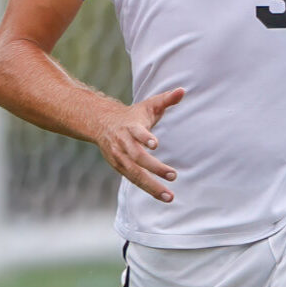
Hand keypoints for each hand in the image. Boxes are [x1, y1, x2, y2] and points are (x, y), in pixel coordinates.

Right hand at [95, 87, 184, 201]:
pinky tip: (163, 196)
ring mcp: (120, 157)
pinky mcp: (119, 167)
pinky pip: (134, 180)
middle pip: (137, 157)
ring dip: (152, 186)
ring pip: (135, 174)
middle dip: (155, 167)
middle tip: (173, 175)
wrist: (102, 124)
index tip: (155, 144)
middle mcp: (123, 143)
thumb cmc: (133, 116)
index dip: (144, 137)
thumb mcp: (149, 105)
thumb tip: (183, 90)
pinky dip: (148, 189)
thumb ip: (167, 99)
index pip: (137, 132)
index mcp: (131, 127)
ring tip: (170, 196)